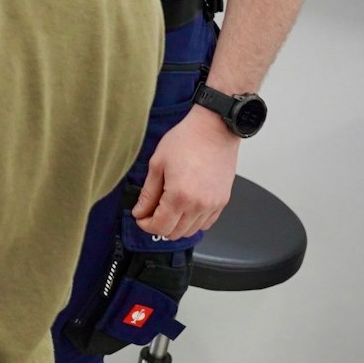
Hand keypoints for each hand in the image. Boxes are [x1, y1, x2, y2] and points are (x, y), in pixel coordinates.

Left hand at [132, 105, 240, 240]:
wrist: (214, 129)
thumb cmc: (186, 140)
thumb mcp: (157, 164)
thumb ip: (148, 193)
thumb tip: (140, 211)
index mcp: (180, 196)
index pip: (160, 227)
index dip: (146, 225)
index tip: (140, 217)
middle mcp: (199, 205)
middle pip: (174, 233)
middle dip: (159, 226)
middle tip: (150, 212)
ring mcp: (213, 205)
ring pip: (191, 231)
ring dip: (176, 225)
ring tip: (167, 208)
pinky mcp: (222, 201)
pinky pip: (206, 223)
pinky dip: (193, 221)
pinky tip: (184, 207)